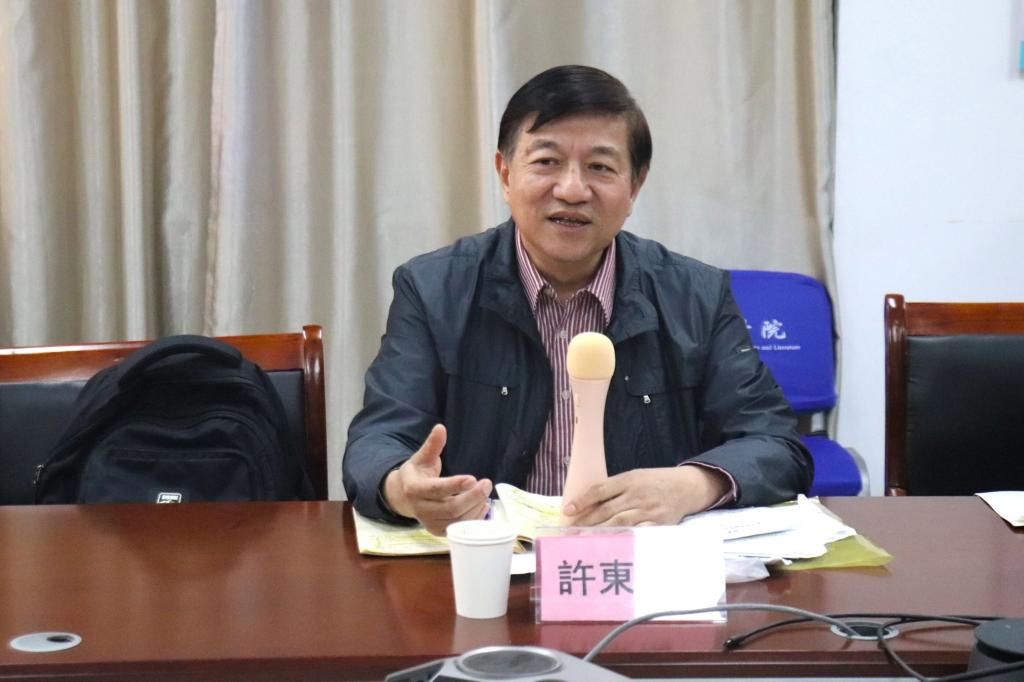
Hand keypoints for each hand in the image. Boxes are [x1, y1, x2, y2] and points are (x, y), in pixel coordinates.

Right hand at [383, 424, 492, 535]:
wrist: (404, 497)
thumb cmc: (417, 474)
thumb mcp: (422, 458)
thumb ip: (432, 446)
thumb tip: (441, 428)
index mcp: (414, 489)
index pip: (436, 489)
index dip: (455, 485)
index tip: (473, 478)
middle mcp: (420, 509)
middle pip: (451, 508)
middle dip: (472, 497)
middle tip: (487, 483)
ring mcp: (429, 523)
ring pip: (457, 520)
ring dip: (476, 507)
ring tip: (485, 493)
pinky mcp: (437, 531)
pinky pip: (458, 528)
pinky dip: (473, 518)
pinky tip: (482, 505)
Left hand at [560, 465, 730, 525]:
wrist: (686, 487)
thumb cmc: (655, 482)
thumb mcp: (635, 477)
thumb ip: (615, 488)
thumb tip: (588, 503)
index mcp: (629, 480)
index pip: (600, 490)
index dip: (582, 500)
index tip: (567, 510)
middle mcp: (637, 495)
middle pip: (607, 510)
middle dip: (586, 521)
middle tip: (570, 531)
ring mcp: (648, 510)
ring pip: (619, 523)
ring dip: (600, 532)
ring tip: (584, 539)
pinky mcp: (658, 523)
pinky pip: (638, 533)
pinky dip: (624, 539)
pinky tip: (612, 544)